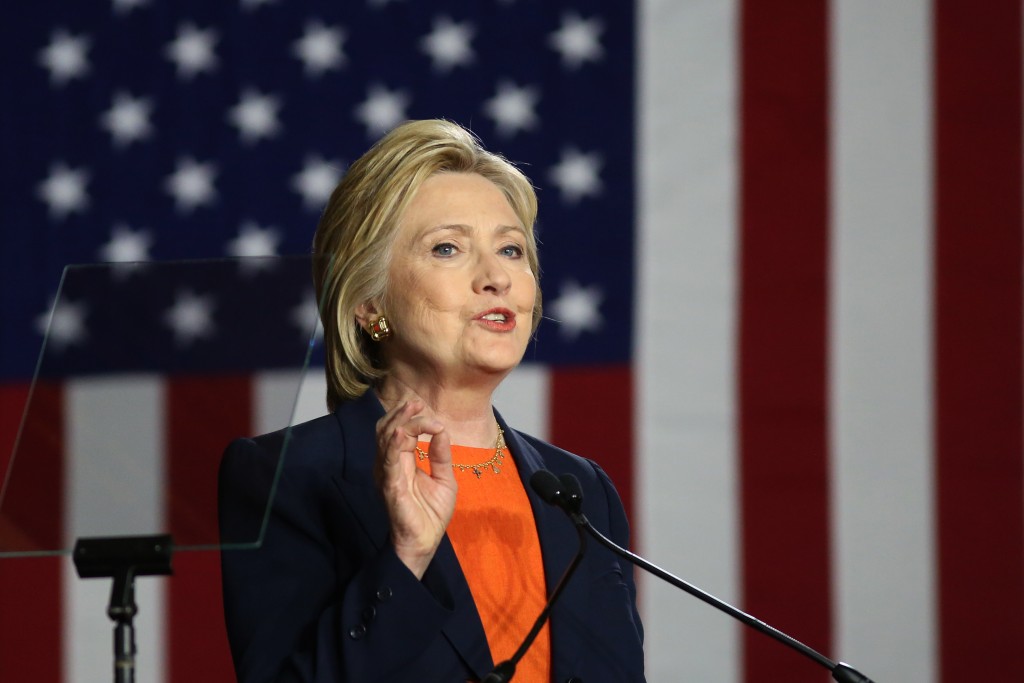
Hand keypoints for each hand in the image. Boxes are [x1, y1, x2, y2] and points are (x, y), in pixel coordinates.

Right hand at [374, 399, 456, 578]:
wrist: (425, 542)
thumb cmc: (431, 513)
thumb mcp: (444, 478)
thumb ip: (440, 454)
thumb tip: (441, 430)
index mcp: (402, 462)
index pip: (401, 431)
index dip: (413, 419)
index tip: (432, 417)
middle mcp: (390, 465)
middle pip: (388, 430)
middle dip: (401, 414)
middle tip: (417, 403)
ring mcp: (387, 474)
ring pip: (386, 440)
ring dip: (400, 422)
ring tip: (412, 409)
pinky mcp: (389, 486)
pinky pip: (388, 462)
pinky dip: (392, 445)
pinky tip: (399, 434)